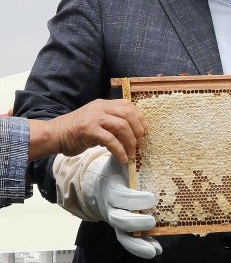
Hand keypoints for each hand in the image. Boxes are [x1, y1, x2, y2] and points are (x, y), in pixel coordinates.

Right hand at [28, 99, 146, 162]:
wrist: (55, 134)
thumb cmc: (76, 131)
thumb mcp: (96, 121)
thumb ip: (112, 123)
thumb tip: (132, 134)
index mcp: (103, 104)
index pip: (128, 105)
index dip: (140, 118)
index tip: (144, 131)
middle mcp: (100, 107)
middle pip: (128, 114)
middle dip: (138, 130)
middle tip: (139, 143)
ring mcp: (94, 117)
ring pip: (122, 126)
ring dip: (130, 141)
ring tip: (131, 153)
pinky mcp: (88, 129)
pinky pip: (110, 139)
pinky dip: (119, 150)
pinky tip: (122, 158)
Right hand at [81, 154, 160, 258]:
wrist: (103, 183)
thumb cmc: (119, 170)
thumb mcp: (122, 162)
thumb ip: (131, 157)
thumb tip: (144, 142)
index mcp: (112, 189)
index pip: (121, 197)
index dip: (134, 199)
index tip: (152, 198)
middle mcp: (111, 207)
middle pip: (119, 219)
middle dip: (135, 222)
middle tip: (152, 220)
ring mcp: (115, 219)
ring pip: (122, 235)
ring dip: (138, 243)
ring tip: (154, 249)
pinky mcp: (121, 228)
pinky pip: (128, 241)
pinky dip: (141, 248)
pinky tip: (156, 251)